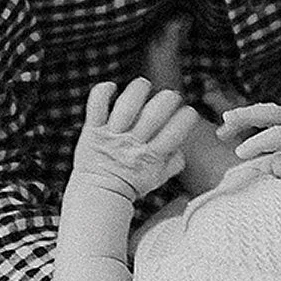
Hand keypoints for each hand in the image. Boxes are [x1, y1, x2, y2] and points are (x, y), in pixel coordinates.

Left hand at [71, 79, 196, 203]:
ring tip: (144, 85)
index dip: (186, 117)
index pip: (175, 131)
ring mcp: (112, 135)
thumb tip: (183, 147)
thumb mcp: (158, 179)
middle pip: (154, 113)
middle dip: (167, 99)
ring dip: (138, 90)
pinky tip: (111, 87)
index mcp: (152, 156)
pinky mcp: (93, 130)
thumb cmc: (128, 185)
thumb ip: (174, 162)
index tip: (188, 112)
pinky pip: (96, 106)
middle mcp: (133, 144)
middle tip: (170, 97)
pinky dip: (102, 92)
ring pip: (126, 105)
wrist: (97, 194)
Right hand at [216, 103, 280, 177]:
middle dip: (243, 119)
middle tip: (223, 128)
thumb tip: (272, 167)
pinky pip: (271, 111)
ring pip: (267, 110)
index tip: (239, 153)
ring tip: (226, 120)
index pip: (274, 137)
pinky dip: (254, 113)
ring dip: (245, 114)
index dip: (256, 143)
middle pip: (267, 114)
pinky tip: (241, 120)